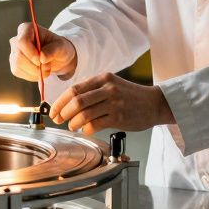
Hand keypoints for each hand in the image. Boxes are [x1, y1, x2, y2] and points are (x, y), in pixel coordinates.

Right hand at [9, 23, 77, 81]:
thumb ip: (53, 50)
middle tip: (47, 67)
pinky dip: (31, 76)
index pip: (22, 41)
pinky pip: (18, 72)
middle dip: (34, 66)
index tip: (41, 61)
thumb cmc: (59, 48)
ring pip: (17, 65)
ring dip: (34, 72)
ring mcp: (14, 52)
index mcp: (27, 29)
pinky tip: (39, 72)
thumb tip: (42, 57)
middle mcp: (17, 39)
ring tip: (46, 69)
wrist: (56, 57)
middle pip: (18, 56)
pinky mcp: (14, 64)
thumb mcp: (61, 46)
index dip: (31, 54)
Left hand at [50, 72, 175, 135]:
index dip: (60, 101)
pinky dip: (86, 129)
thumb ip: (93, 90)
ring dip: (74, 122)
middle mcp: (108, 89)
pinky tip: (86, 130)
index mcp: (103, 78)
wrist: (155, 103)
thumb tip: (69, 102)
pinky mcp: (119, 118)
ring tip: (73, 126)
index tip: (54, 111)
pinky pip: (95, 125)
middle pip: (76, 101)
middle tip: (59, 119)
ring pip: (84, 114)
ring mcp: (114, 103)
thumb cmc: (131, 96)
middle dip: (63, 112)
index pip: (74, 89)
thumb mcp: (112, 84)